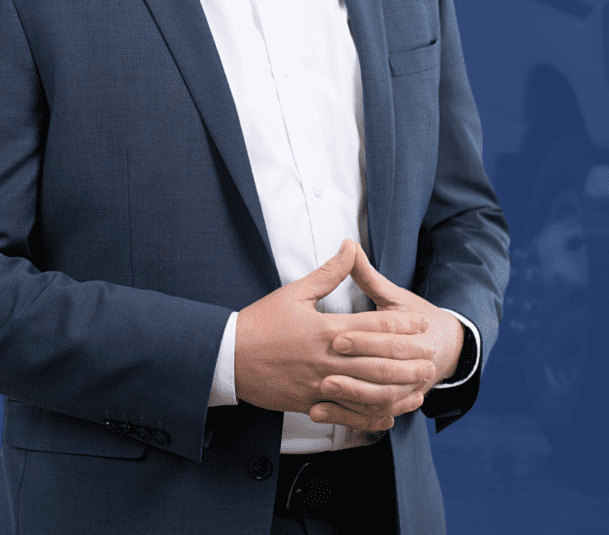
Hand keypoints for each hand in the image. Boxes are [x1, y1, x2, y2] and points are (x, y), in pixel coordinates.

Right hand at [234, 240, 436, 432]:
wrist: (229, 357)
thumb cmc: (261, 322)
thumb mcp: (294, 292)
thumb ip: (328, 273)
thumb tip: (350, 246)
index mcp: (326, 329)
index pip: (373, 326)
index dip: (401, 324)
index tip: (420, 323)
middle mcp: (328, 359)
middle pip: (379, 360)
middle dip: (409, 359)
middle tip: (431, 356)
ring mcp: (320, 384)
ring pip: (369, 390)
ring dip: (398, 388)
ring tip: (418, 384)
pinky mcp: (311, 403)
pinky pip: (348, 412)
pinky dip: (371, 414)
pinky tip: (388, 413)